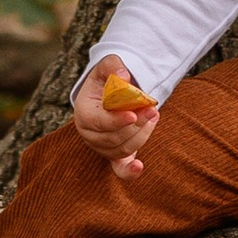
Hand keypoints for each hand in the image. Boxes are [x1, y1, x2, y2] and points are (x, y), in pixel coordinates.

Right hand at [73, 60, 158, 177]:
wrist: (109, 93)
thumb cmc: (108, 79)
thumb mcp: (108, 66)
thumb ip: (114, 66)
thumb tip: (124, 77)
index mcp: (83, 113)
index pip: (97, 122)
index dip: (115, 120)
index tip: (133, 114)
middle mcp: (89, 134)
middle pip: (113, 137)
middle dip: (136, 124)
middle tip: (153, 109)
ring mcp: (101, 146)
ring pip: (123, 148)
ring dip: (142, 133)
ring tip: (153, 114)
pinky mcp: (114, 154)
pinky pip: (119, 168)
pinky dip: (128, 172)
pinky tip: (138, 167)